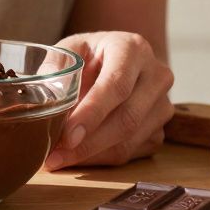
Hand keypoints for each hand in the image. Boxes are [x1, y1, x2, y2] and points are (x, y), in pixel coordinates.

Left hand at [44, 31, 174, 169]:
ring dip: (91, 155)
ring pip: (130, 141)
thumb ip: (56, 67)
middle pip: (127, 118)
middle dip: (88, 143)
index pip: (117, 85)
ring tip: (58, 158)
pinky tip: (77, 156)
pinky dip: (100, 159)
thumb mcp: (69, 49)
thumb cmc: (90, 55)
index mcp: (133, 49)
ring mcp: (162, 105)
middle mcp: (156, 76)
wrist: (117, 61)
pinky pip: (131, 153)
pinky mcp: (160, 129)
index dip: (92, 113)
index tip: (67, 136)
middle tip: (55, 156)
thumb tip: (47, 97)